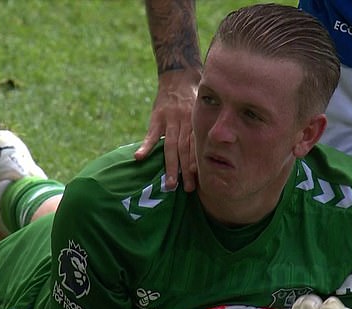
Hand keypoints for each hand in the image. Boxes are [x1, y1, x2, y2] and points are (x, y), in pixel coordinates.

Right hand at [135, 70, 198, 191]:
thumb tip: (212, 157)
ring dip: (171, 166)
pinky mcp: (157, 117)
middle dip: (187, 171)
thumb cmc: (194, 100)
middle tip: (189, 189)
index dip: (198, 161)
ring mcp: (170, 120)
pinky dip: (145, 146)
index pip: (197, 146)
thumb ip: (203, 132)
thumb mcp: (203, 112)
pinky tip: (139, 158)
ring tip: (170, 184)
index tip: (201, 178)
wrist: (179, 76)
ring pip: (171, 146)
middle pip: (186, 150)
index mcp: (197, 123)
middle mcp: (185, 123)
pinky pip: (150, 134)